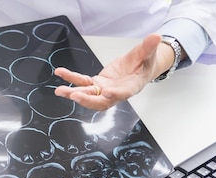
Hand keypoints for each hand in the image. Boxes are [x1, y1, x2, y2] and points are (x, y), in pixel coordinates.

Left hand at [53, 33, 171, 110]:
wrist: (138, 69)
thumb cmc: (144, 64)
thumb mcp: (148, 54)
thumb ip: (149, 47)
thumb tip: (156, 37)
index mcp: (130, 88)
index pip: (123, 94)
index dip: (115, 95)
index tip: (108, 93)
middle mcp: (115, 93)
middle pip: (100, 101)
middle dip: (87, 100)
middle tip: (74, 96)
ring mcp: (104, 90)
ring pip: (88, 95)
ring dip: (73, 93)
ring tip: (59, 91)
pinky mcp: (96, 84)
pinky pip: (82, 82)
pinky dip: (71, 78)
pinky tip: (60, 73)